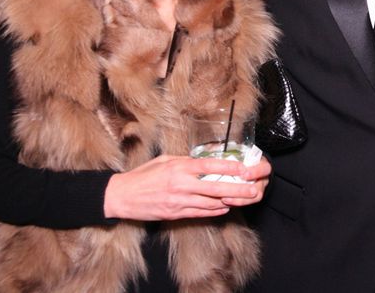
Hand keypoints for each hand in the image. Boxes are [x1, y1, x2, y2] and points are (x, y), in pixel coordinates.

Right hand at [102, 154, 270, 221]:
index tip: (244, 168)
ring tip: (243, 199)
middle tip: (252, 190)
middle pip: (215, 188)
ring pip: (210, 203)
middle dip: (237, 190)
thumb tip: (203, 160)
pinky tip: (225, 208)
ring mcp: (179, 202)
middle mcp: (181, 185)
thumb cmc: (143, 175)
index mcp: (179, 168)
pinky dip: (214, 211)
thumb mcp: (164, 160)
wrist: (122, 196)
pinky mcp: (175, 214)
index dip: (229, 167)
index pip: (209, 166)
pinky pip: (200, 214)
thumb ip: (185, 161)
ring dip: (229, 202)